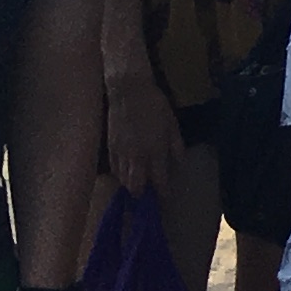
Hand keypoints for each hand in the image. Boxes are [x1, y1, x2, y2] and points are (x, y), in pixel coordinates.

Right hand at [101, 51, 172, 198]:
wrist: (129, 92)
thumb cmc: (155, 106)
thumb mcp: (173, 124)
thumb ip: (176, 146)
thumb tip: (179, 163)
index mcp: (156, 150)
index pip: (159, 179)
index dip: (163, 191)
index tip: (166, 198)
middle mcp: (137, 156)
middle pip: (136, 185)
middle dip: (142, 194)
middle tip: (148, 197)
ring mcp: (121, 153)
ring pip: (123, 179)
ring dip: (130, 186)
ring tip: (137, 188)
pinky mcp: (110, 147)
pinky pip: (114, 168)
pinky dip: (120, 175)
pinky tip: (125, 175)